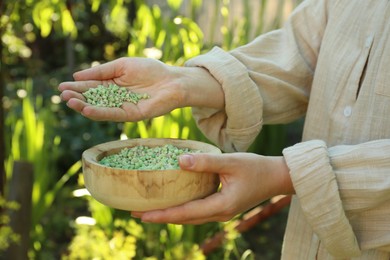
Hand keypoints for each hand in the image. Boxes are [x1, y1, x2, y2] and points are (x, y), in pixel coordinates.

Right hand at [58, 57, 223, 121]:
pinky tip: (87, 109)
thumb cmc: (150, 70)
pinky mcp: (132, 115)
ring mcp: (123, 107)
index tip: (62, 87)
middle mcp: (116, 98)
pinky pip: (113, 114)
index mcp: (113, 85)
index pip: (91, 88)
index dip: (77, 87)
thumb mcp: (122, 65)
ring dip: (84, 107)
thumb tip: (77, 75)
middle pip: (93, 100)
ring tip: (71, 103)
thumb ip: (101, 72)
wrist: (172, 80)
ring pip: (100, 109)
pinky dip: (100, 112)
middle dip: (77, 98)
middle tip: (63, 96)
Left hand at [131, 153, 292, 223]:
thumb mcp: (231, 162)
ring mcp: (221, 211)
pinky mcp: (223, 206)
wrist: (277, 177)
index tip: (140, 214)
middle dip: (160, 216)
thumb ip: (206, 162)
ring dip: (170, 214)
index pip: (184, 213)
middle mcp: (219, 213)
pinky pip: (197, 211)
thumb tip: (179, 160)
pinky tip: (174, 200)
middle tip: (136, 212)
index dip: (161, 214)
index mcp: (221, 206)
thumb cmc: (257, 168)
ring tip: (150, 209)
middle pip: (184, 219)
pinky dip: (182, 208)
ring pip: (190, 217)